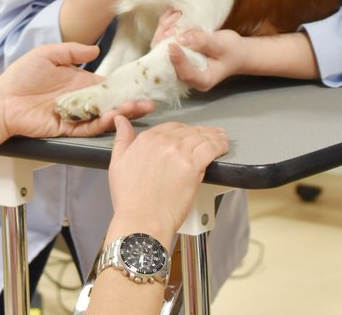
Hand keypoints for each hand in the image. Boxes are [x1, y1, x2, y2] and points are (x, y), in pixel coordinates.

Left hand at [0, 43, 154, 138]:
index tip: (142, 85)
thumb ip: (72, 52)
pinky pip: (87, 128)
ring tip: (137, 108)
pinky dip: (101, 124)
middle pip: (111, 103)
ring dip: (121, 114)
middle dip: (131, 103)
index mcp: (79, 82)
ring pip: (104, 117)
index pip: (107, 85)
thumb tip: (96, 49)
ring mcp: (76, 115)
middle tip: (149, 102)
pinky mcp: (67, 129)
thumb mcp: (47, 54)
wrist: (2, 99)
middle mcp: (81, 100)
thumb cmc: (21, 75)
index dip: (124, 86)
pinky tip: (112, 116)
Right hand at [107, 117, 228, 237]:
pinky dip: (220, 145)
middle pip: (188, 131)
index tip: (190, 133)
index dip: (183, 130)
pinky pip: (211, 148)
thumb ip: (122, 139)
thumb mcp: (117, 163)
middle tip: (210, 134)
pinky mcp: (193, 165)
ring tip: (221, 138)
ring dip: (214, 136)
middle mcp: (163, 142)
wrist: (141, 219)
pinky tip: (224, 146)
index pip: (170, 127)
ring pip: (202, 137)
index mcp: (146, 139)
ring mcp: (179, 152)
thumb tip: (120, 121)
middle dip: (200, 132)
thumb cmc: (129, 198)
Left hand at [157, 15, 244, 91]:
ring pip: (162, 50)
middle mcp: (187, 75)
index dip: (177, 60)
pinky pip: (165, 42)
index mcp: (202, 80)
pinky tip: (171, 14)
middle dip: (166, 41)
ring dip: (165, 31)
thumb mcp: (222, 45)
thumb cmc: (233, 51)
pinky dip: (166, 27)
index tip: (173, 44)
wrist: (236, 51)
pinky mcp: (178, 54)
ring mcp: (180, 64)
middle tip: (173, 24)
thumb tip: (182, 38)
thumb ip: (203, 42)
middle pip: (168, 62)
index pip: (185, 74)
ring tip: (174, 15)